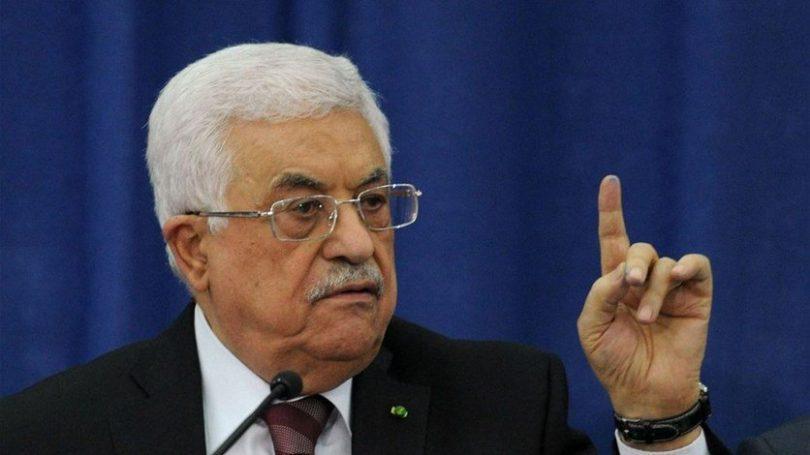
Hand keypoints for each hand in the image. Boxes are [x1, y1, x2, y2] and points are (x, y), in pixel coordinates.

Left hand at [577, 176, 711, 441]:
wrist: (644, 392)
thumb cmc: (613, 360)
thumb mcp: (591, 327)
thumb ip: (600, 293)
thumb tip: (621, 271)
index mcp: (614, 282)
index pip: (613, 238)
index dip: (611, 210)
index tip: (610, 180)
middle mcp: (642, 279)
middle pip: (639, 249)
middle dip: (633, 263)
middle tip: (628, 287)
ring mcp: (670, 287)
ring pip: (663, 263)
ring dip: (653, 288)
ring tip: (647, 318)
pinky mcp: (696, 297)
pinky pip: (695, 266)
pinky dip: (686, 266)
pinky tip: (676, 277)